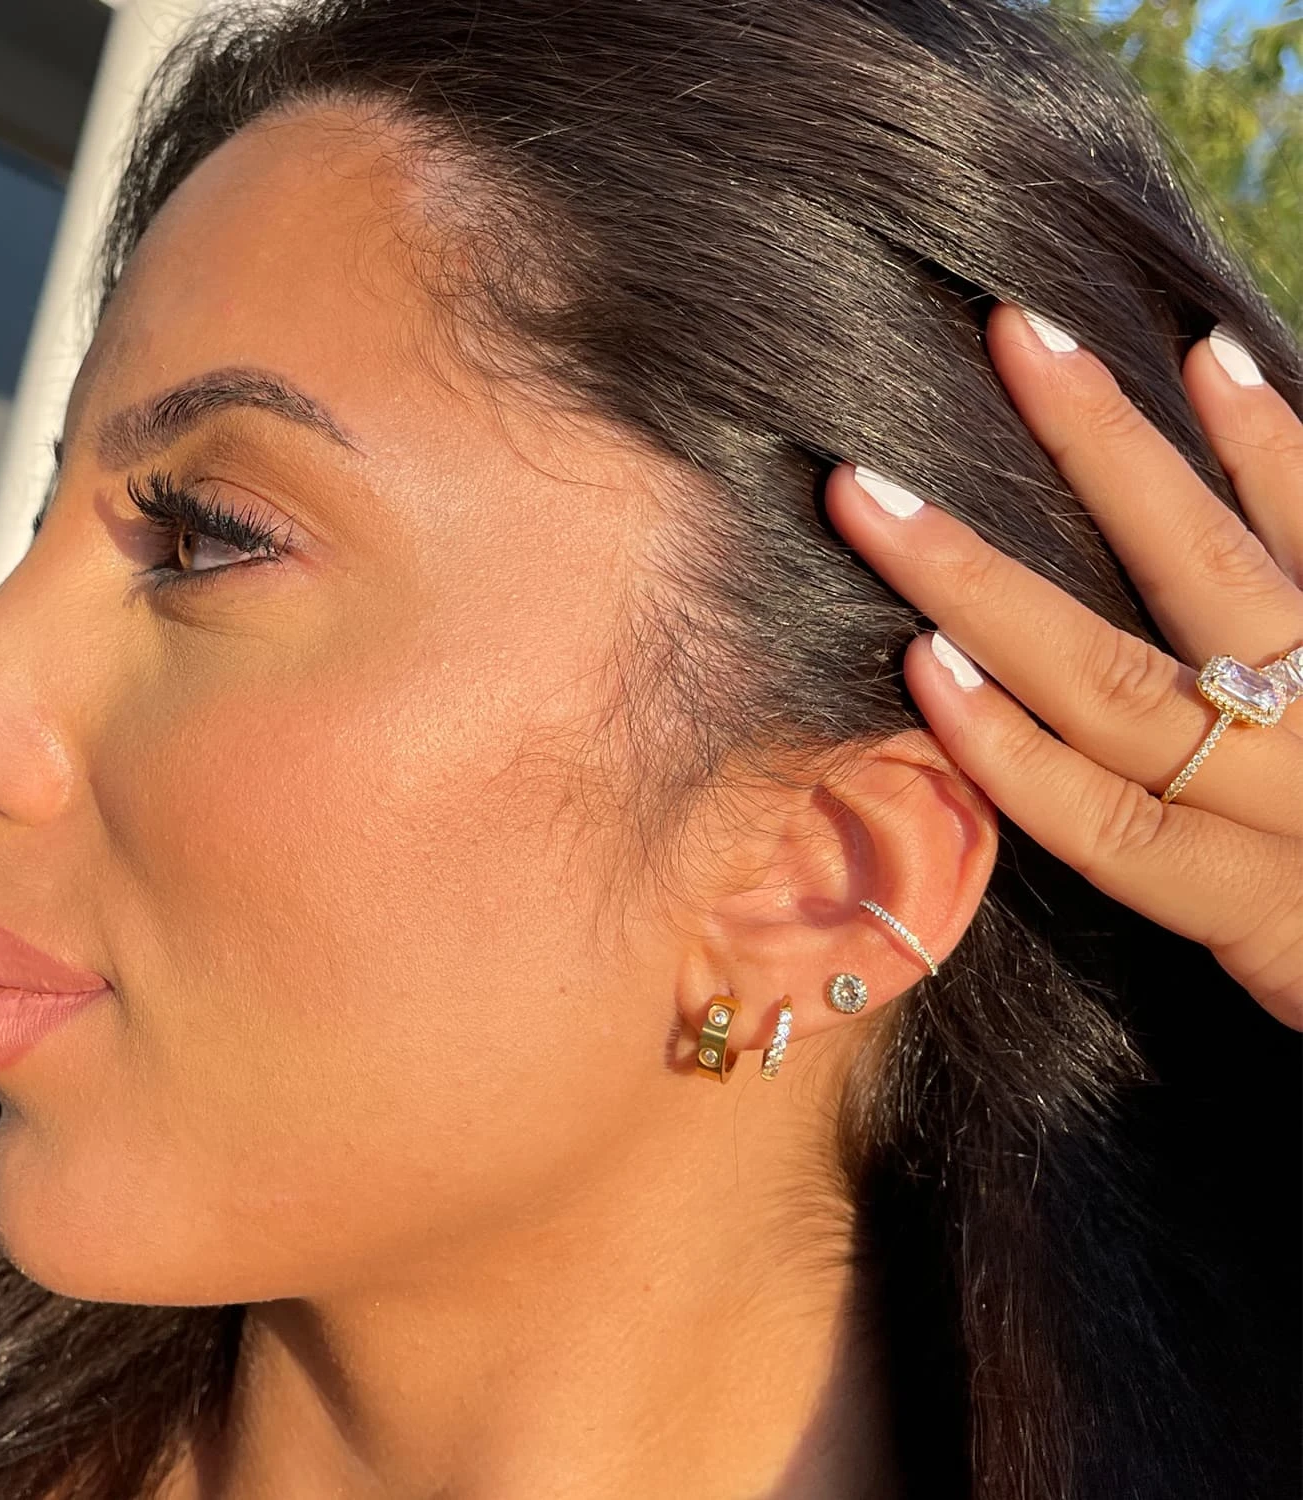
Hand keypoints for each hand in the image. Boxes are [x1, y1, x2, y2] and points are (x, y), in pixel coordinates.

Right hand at [825, 302, 1302, 1028]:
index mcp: (1273, 912)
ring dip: (1108, 452)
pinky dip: (1273, 448)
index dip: (1002, 749)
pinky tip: (1208, 364)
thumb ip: (1200, 902)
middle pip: (1116, 686)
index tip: (909, 655)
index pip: (1108, 823)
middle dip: (978, 583)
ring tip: (1022, 342)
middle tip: (864, 490)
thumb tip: (1045, 788)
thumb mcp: (1302, 984)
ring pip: (1214, 573)